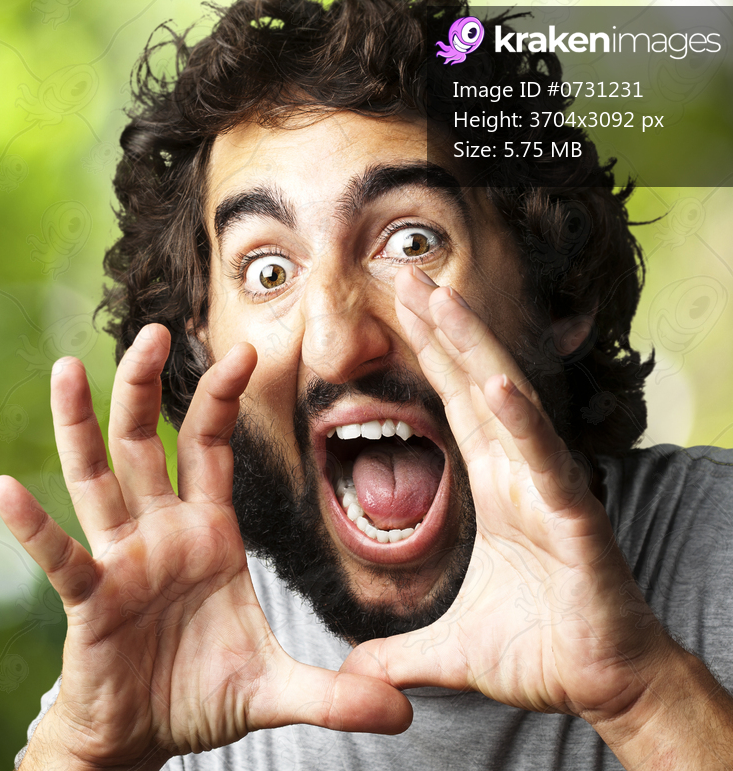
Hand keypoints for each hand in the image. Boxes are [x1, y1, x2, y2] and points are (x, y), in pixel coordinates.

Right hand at [0, 324, 411, 769]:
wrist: (142, 739)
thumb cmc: (200, 696)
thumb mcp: (275, 691)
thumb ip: (336, 694)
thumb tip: (405, 715)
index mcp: (207, 533)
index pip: (211, 447)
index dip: (223, 398)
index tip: (244, 349)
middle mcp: (159, 532)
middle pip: (146, 441)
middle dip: (149, 387)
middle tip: (155, 331)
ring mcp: (120, 559)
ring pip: (96, 477)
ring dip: (80, 424)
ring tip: (66, 369)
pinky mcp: (88, 599)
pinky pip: (61, 555)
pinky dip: (33, 525)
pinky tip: (5, 488)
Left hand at [340, 266, 672, 723]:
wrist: (603, 685)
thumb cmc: (538, 650)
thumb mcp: (449, 649)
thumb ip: (398, 651)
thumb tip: (351, 674)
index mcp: (494, 483)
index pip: (455, 399)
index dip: (429, 351)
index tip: (400, 304)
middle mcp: (519, 472)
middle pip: (475, 382)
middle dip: (442, 325)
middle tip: (406, 270)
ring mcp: (547, 490)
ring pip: (506, 405)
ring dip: (474, 349)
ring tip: (441, 297)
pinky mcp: (574, 522)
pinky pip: (544, 463)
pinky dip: (521, 423)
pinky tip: (498, 384)